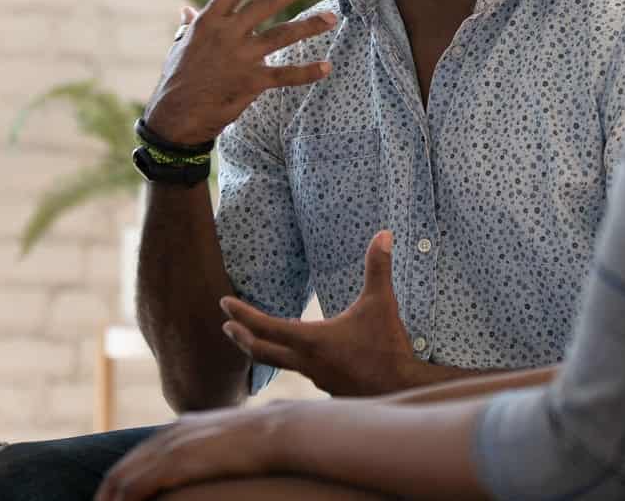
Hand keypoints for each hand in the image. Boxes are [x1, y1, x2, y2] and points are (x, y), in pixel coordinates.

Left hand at [95, 403, 296, 500]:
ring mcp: (170, 446)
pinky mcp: (174, 462)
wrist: (278, 430)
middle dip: (105, 497)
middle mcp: (169, 434)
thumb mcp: (231, 443)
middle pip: (121, 470)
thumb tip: (218, 463)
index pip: (136, 459)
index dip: (120, 485)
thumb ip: (214, 453)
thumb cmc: (265, 441)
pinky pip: (134, 488)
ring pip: (121, 480)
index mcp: (179, 429)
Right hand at [144, 0, 336, 145]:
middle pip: (265, 5)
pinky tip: (326, 67)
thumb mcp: (180, 46)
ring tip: (331, 17)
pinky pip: (284, 75)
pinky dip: (306, 72)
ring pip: (281, 36)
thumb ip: (190, 25)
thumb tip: (186, 9)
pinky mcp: (251, 82)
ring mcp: (241, 58)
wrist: (175, 115)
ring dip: (308, 26)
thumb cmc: (177, 78)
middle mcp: (227, 34)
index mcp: (209, 21)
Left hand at [221, 231, 418, 396]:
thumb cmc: (388, 347)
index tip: (224, 304)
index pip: (265, 326)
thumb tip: (383, 234)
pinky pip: (302, 372)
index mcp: (311, 341)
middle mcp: (306, 362)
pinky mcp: (328, 388)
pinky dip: (292, 361)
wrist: (401, 389)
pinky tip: (302, 355)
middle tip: (226, 326)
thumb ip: (378, 268)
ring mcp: (316, 379)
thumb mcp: (381, 303)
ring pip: (282, 363)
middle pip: (261, 351)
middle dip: (240, 337)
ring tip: (259, 339)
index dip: (242, 314)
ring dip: (266, 350)